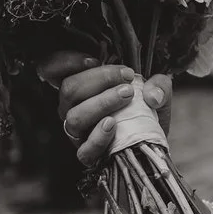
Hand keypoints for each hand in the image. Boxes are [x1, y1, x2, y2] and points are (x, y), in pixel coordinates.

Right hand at [36, 51, 171, 168]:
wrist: (154, 141)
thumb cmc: (146, 110)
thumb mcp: (157, 91)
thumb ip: (159, 84)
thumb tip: (152, 94)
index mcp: (81, 87)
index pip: (52, 69)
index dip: (65, 61)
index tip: (95, 59)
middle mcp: (73, 108)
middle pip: (69, 89)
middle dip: (99, 78)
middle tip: (127, 77)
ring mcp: (78, 133)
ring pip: (74, 117)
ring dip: (101, 103)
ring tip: (126, 96)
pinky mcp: (89, 155)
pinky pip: (84, 150)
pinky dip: (98, 137)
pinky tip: (113, 125)